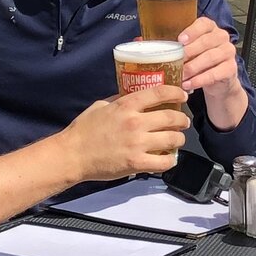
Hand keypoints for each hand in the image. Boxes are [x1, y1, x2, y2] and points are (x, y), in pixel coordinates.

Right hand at [62, 85, 190, 179]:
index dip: (176, 92)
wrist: (73, 155)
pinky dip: (170, 160)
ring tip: (177, 140)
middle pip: (171, 117)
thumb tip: (133, 95)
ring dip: (179, 139)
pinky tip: (168, 158)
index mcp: (126, 105)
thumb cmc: (83, 130)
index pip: (159, 93)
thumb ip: (119, 100)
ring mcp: (137, 144)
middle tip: (183, 122)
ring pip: (173, 139)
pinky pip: (164, 162)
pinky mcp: (136, 163)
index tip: (183, 95)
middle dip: (182, 119)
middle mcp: (135, 123)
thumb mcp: (100, 106)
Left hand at [174, 16, 241, 99]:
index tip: (180, 40)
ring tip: (180, 76)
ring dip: (192, 68)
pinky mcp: (231, 68)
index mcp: (210, 28)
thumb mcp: (190, 50)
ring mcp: (228, 52)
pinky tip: (188, 84)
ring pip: (210, 57)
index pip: (204, 24)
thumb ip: (177, 45)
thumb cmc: (199, 60)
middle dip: (188, 52)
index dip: (192, 31)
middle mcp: (222, 37)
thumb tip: (152, 45)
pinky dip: (199, 80)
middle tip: (175, 62)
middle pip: (206, 41)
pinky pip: (214, 74)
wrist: (218, 81)